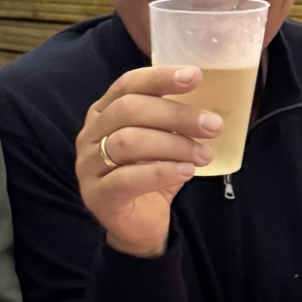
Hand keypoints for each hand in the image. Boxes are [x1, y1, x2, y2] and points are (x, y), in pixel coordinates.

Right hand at [77, 67, 220, 258]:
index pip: (127, 85)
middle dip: (175, 114)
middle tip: (212, 125)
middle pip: (128, 110)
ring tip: (204, 155)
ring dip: (173, 145)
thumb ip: (173, 121)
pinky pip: (126, 179)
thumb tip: (209, 104)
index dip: (160, 77)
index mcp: (103, 113)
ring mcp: (88, 166)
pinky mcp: (97, 195)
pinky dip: (161, 172)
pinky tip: (186, 172)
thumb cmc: (151, 175)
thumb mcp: (162, 141)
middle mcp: (89, 135)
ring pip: (127, 142)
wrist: (138, 225)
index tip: (195, 76)